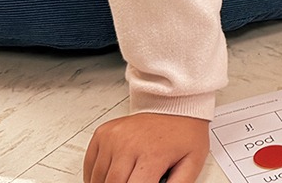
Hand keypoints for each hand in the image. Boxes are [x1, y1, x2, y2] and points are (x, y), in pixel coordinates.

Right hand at [83, 112, 208, 182]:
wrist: (175, 105)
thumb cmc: (184, 134)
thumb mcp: (192, 163)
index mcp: (152, 155)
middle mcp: (129, 144)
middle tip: (133, 182)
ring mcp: (113, 137)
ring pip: (99, 177)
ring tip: (125, 180)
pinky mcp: (103, 133)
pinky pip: (90, 164)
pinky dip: (95, 176)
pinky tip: (109, 178)